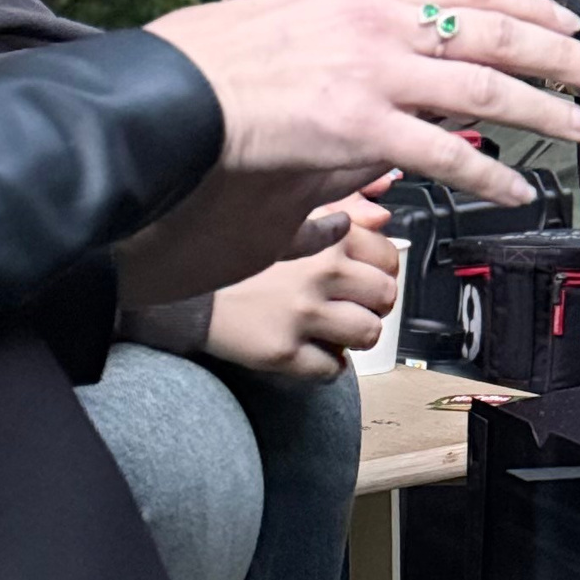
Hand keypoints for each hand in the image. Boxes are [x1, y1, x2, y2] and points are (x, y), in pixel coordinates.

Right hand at [124, 0, 579, 297]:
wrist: (169, 94)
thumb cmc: (216, 61)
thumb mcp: (296, 18)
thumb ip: (355, 33)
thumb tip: (396, 53)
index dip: (528, 4)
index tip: (565, 21)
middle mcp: (380, 22)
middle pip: (494, 31)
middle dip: (559, 54)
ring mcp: (373, 73)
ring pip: (486, 89)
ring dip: (544, 111)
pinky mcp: (359, 127)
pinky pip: (445, 154)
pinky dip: (490, 175)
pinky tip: (518, 191)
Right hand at [206, 191, 399, 377]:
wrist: (192, 292)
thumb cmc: (244, 255)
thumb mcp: (293, 216)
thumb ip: (344, 210)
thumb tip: (382, 218)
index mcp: (328, 237)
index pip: (388, 259)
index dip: (379, 271)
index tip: (363, 278)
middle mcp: (320, 273)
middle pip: (385, 297)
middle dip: (373, 305)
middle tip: (350, 306)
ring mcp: (302, 314)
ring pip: (368, 334)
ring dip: (355, 336)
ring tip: (333, 329)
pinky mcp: (284, 351)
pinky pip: (332, 369)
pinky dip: (326, 365)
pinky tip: (311, 350)